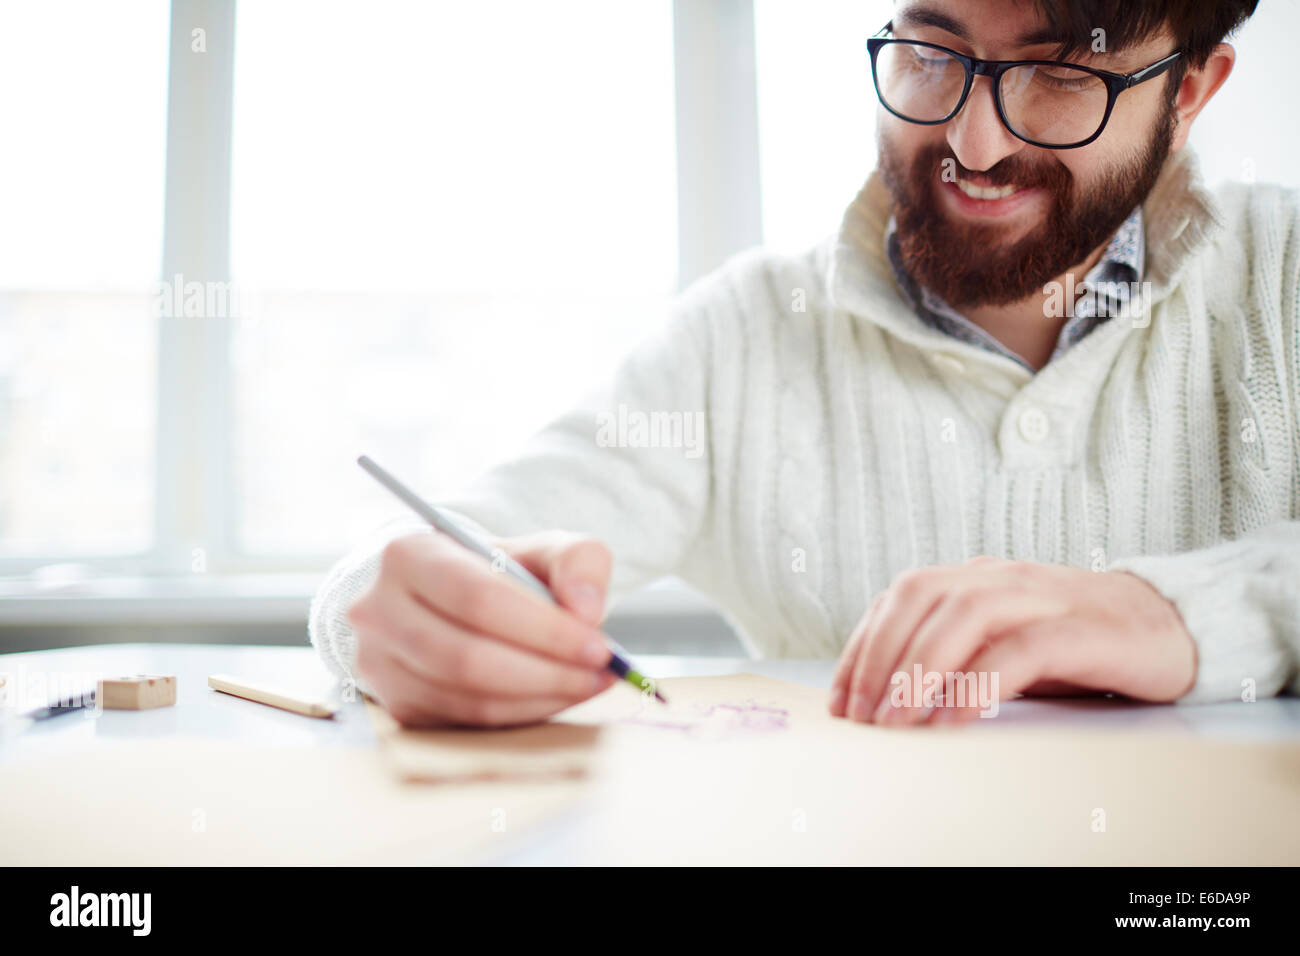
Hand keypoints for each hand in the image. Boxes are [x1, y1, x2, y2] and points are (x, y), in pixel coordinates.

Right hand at [347, 530, 617, 726]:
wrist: (447, 600)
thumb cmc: (497, 573)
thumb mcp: (541, 548)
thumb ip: (578, 561)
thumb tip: (587, 611)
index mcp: (408, 555)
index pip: (477, 597)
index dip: (543, 628)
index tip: (598, 645)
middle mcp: (379, 609)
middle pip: (467, 655)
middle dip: (546, 671)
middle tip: (600, 674)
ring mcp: (379, 664)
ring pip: (466, 696)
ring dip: (538, 698)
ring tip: (587, 686)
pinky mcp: (397, 706)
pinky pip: (464, 722)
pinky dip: (519, 715)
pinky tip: (556, 699)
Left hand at [828, 556, 1196, 726]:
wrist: (1171, 626)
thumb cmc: (1075, 643)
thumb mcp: (1002, 642)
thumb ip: (953, 655)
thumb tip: (885, 703)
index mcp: (976, 577)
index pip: (900, 595)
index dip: (862, 645)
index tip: (840, 701)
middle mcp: (1003, 577)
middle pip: (920, 595)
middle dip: (878, 658)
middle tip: (861, 717)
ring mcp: (1044, 597)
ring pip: (964, 614)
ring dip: (920, 669)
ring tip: (897, 721)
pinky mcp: (1085, 630)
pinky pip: (1021, 649)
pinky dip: (979, 684)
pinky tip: (953, 720)